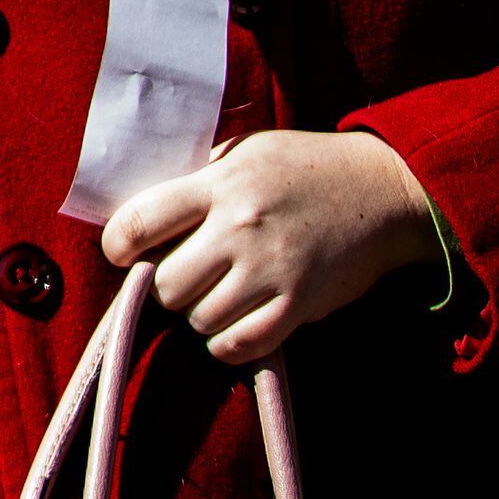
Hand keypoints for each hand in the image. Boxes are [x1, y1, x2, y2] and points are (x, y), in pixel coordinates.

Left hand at [104, 130, 444, 362]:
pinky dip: (226, 344)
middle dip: (164, 287)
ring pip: (200, 318)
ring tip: (213, 296)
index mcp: (219, 183)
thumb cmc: (302, 168)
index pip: (141, 220)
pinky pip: (243, 343)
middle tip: (179, 278)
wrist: (381, 190)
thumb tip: (145, 216)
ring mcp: (272, 269)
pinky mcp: (301, 303)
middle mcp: (241, 227)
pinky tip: (229, 328)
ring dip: (198, 314)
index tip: (121, 253)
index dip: (117, 245)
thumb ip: (197, 180)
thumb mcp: (242, 154)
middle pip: (167, 283)